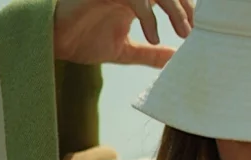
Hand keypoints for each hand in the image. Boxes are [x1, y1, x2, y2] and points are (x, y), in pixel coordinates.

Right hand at [54, 0, 193, 67]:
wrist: (53, 41)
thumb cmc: (84, 40)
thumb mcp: (126, 51)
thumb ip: (151, 54)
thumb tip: (176, 60)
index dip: (187, 11)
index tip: (197, 34)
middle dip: (186, 8)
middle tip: (195, 32)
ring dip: (173, 8)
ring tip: (183, 34)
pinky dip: (147, 14)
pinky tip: (153, 38)